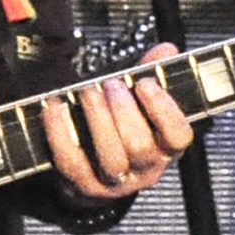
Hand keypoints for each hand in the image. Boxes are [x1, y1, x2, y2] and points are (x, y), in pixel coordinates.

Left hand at [44, 44, 194, 205]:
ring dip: (97, 119)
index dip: (164, 109)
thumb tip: (166, 49)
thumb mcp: (143, 104)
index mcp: (167, 148)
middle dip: (123, 110)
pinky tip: (56, 107)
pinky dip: (61, 132)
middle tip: (110, 84)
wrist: (96, 173)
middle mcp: (146, 169)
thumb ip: (153, 76)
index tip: (146, 84)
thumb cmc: (125, 130)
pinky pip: (72, 161)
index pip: (178, 136)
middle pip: (140, 146)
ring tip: (88, 91)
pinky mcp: (84, 185)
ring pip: (110, 157)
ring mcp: (115, 182)